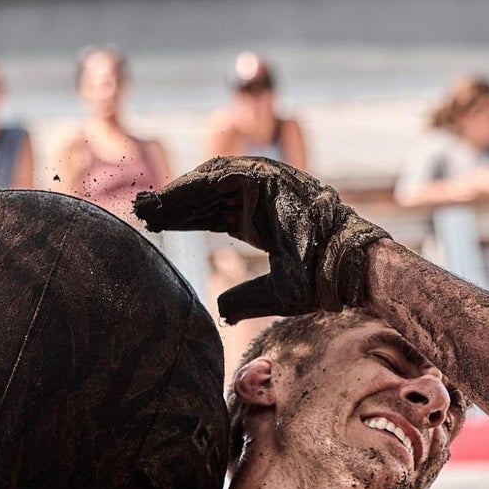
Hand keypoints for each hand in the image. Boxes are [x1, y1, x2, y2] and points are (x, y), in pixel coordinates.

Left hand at [133, 156, 387, 322]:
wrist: (348, 271)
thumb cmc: (320, 284)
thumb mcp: (274, 294)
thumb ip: (246, 298)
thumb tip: (221, 311)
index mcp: (263, 218)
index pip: (213, 213)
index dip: (184, 218)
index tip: (154, 224)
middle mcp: (263, 197)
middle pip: (207, 195)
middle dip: (173, 203)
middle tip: (140, 211)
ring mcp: (267, 182)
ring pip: (209, 181)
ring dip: (176, 193)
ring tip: (146, 206)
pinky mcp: (268, 177)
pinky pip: (220, 177)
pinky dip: (192, 187)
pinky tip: (167, 200)